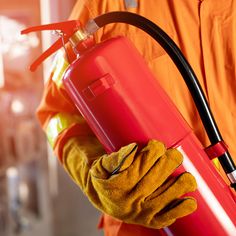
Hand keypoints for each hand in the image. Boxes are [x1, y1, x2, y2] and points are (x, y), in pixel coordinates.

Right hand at [63, 138, 196, 228]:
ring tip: (187, 176)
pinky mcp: (149, 221)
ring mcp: (140, 213)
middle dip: (169, 163)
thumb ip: (114, 158)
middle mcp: (129, 201)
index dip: (153, 152)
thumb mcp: (99, 166)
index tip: (157, 145)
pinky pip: (167, 217)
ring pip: (164, 198)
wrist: (100, 199)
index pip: (139, 165)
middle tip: (174, 154)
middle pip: (155, 179)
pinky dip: (181, 209)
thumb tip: (134, 149)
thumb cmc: (103, 178)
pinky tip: (189, 201)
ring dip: (180, 185)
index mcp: (117, 185)